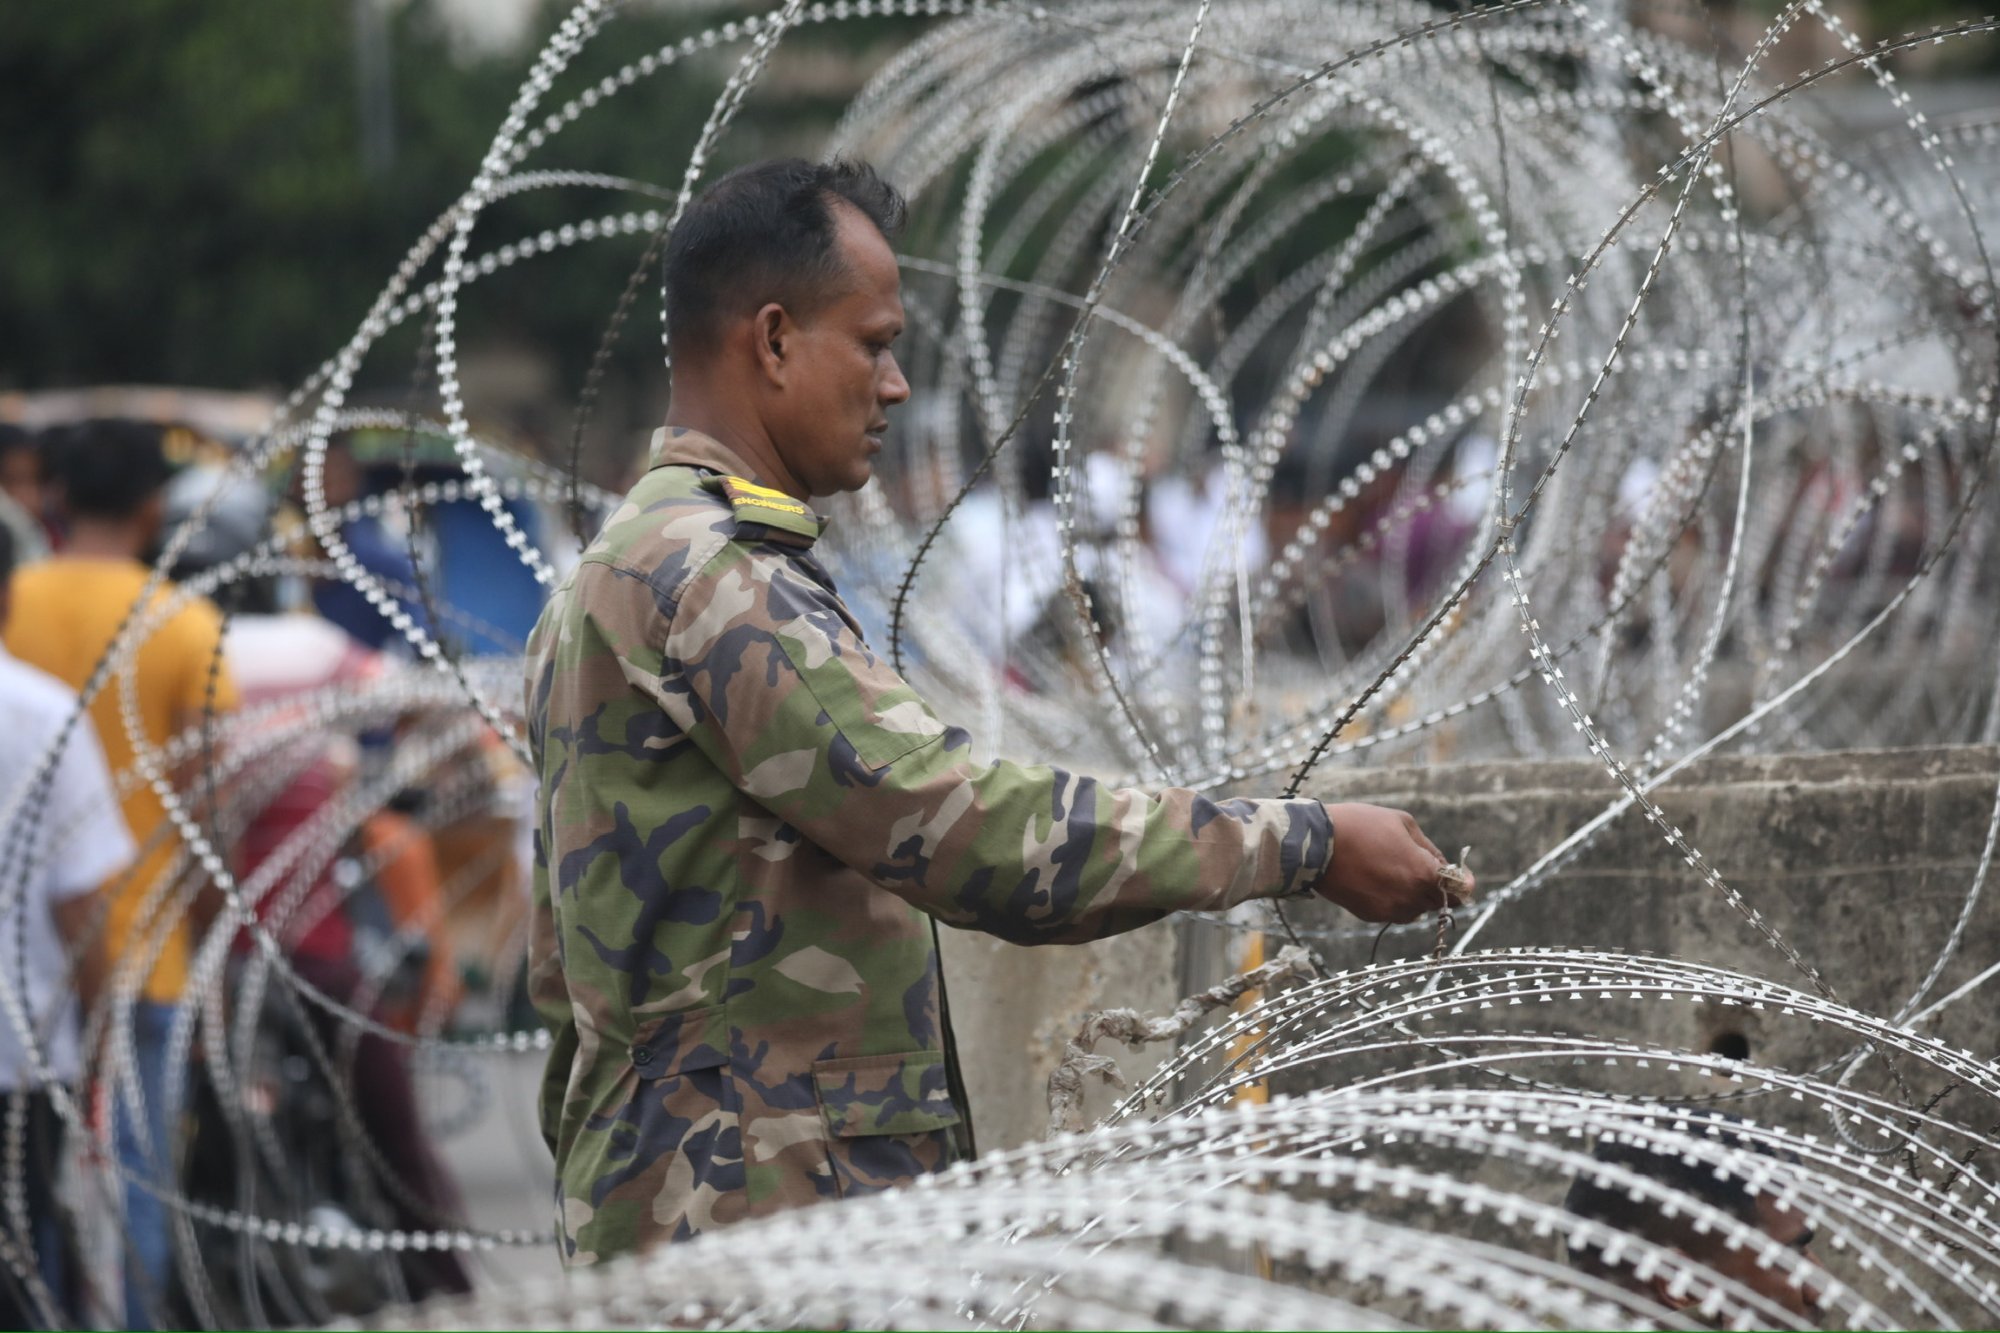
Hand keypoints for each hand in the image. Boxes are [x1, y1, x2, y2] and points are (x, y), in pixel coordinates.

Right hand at [1313, 803, 1471, 923]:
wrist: (1315, 844)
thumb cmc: (1360, 826)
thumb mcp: (1403, 822)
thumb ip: (1429, 847)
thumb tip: (1442, 864)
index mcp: (1424, 873)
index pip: (1461, 891)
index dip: (1463, 883)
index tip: (1460, 877)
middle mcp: (1410, 897)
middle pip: (1438, 901)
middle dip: (1435, 887)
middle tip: (1419, 867)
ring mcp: (1390, 910)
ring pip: (1415, 909)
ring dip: (1413, 894)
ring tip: (1392, 871)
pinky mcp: (1370, 915)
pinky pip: (1392, 911)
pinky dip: (1391, 899)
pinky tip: (1375, 879)